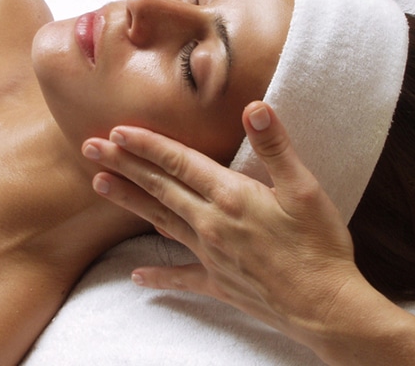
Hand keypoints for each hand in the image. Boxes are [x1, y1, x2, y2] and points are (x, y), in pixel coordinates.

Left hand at [81, 101, 366, 346]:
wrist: (325, 307)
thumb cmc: (319, 245)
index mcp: (231, 196)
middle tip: (89, 148)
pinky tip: (137, 275)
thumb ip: (276, 147)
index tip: (116, 131)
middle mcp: (211, 224)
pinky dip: (159, 275)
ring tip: (100, 186)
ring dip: (130, 202)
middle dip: (124, 165)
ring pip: (161, 221)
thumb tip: (254, 106)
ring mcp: (211, 255)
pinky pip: (182, 276)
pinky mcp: (220, 282)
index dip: (147, 145)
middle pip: (160, 187)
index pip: (179, 162)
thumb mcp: (305, 189)